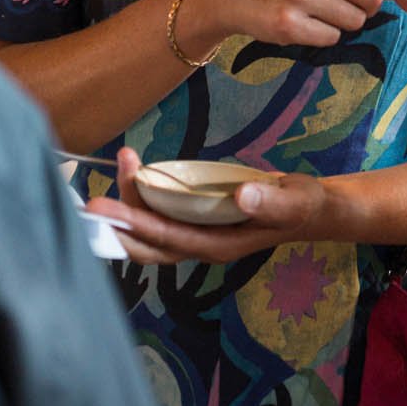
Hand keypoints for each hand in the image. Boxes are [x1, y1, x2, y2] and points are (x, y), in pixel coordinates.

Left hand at [86, 146, 330, 264]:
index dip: (133, 224)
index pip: (167, 239)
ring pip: (150, 229)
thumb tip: (241, 196)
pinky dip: (143, 196)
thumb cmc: (302, 206)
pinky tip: (136, 171)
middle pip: (148, 242)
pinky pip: (160, 214)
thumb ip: (270, 201)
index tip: (105, 208)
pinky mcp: (196, 218)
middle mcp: (201, 244)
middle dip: (120, 218)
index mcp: (219, 246)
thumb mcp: (294, 201)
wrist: (310, 209)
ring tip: (126, 159)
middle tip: (96, 193)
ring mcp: (197, 233)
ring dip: (131, 201)